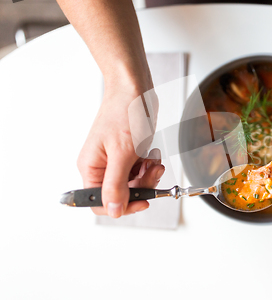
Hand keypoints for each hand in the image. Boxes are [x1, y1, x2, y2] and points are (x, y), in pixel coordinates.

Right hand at [77, 89, 163, 217]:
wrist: (134, 89)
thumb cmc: (125, 113)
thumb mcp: (123, 153)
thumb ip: (116, 184)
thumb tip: (113, 210)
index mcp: (91, 168)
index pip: (100, 203)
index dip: (122, 206)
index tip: (143, 202)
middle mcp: (100, 166)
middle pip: (120, 194)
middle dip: (141, 187)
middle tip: (152, 173)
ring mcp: (114, 160)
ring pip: (133, 184)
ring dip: (147, 176)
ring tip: (153, 161)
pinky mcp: (127, 154)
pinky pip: (138, 171)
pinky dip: (148, 166)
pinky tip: (152, 155)